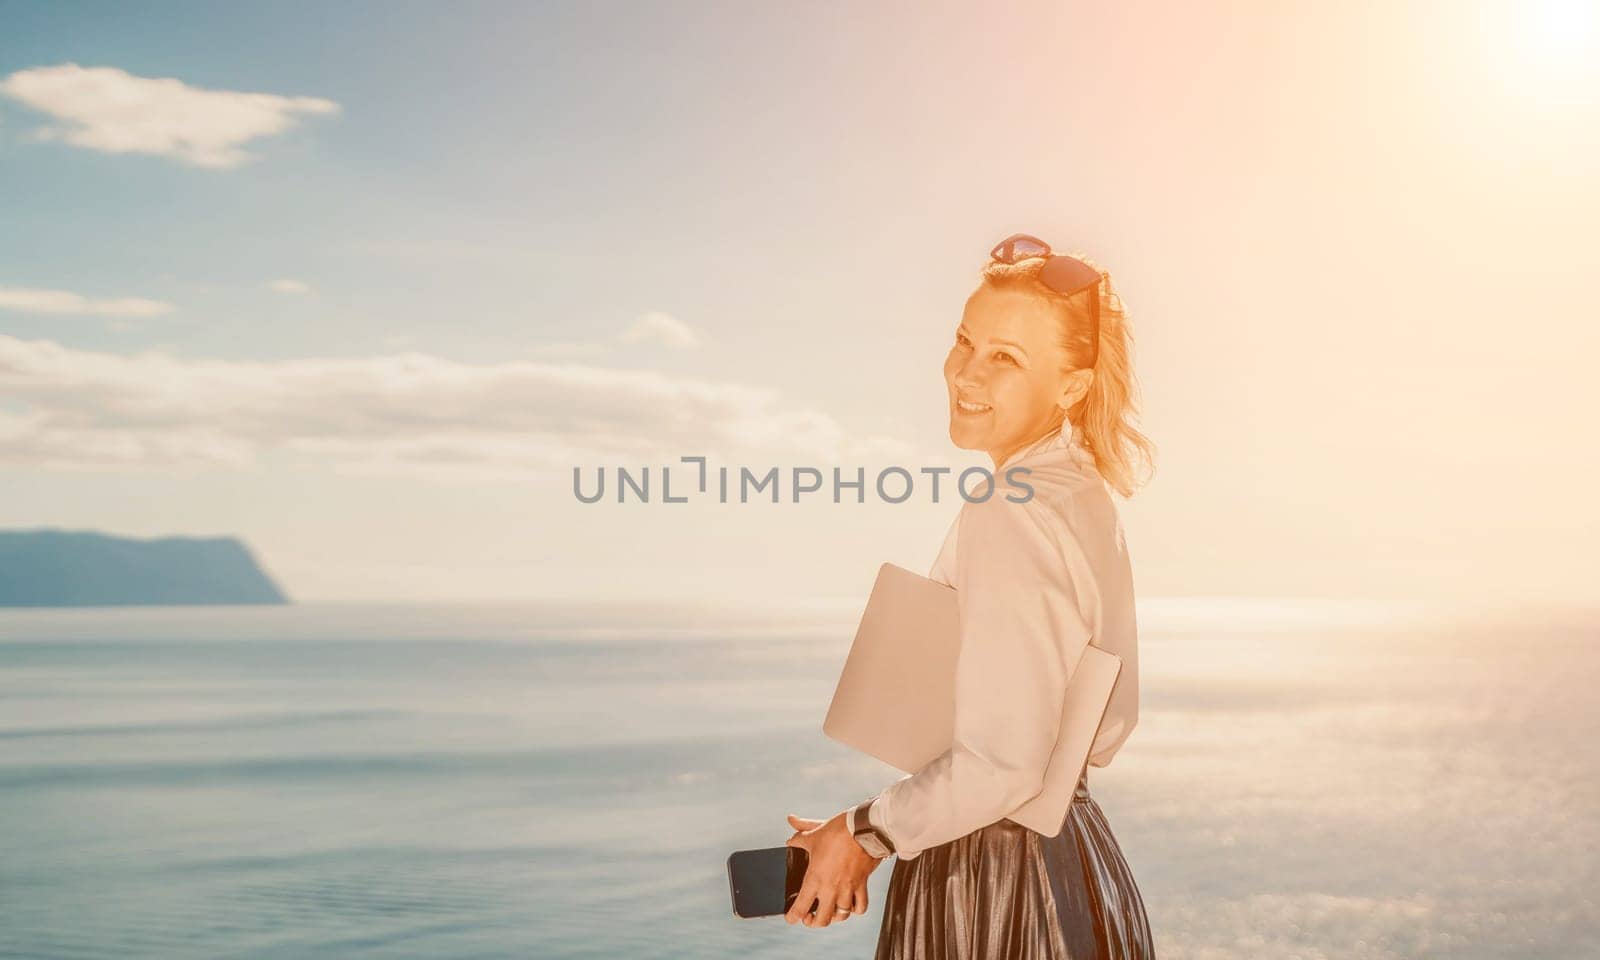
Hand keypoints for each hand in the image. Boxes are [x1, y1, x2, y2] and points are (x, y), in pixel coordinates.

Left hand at [783, 810, 883, 927]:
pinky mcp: (862, 885)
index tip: (791, 918)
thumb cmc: (837, 832)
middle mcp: (831, 888)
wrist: (864, 829)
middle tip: (810, 918)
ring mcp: (847, 889)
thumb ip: (800, 836)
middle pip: (822, 920)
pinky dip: (855, 909)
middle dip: (814, 922)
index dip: (793, 917)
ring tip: (830, 912)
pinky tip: (850, 905)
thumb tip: (791, 828)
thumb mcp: (814, 834)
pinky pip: (860, 906)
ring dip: (834, 917)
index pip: (801, 906)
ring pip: (841, 916)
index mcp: (815, 878)